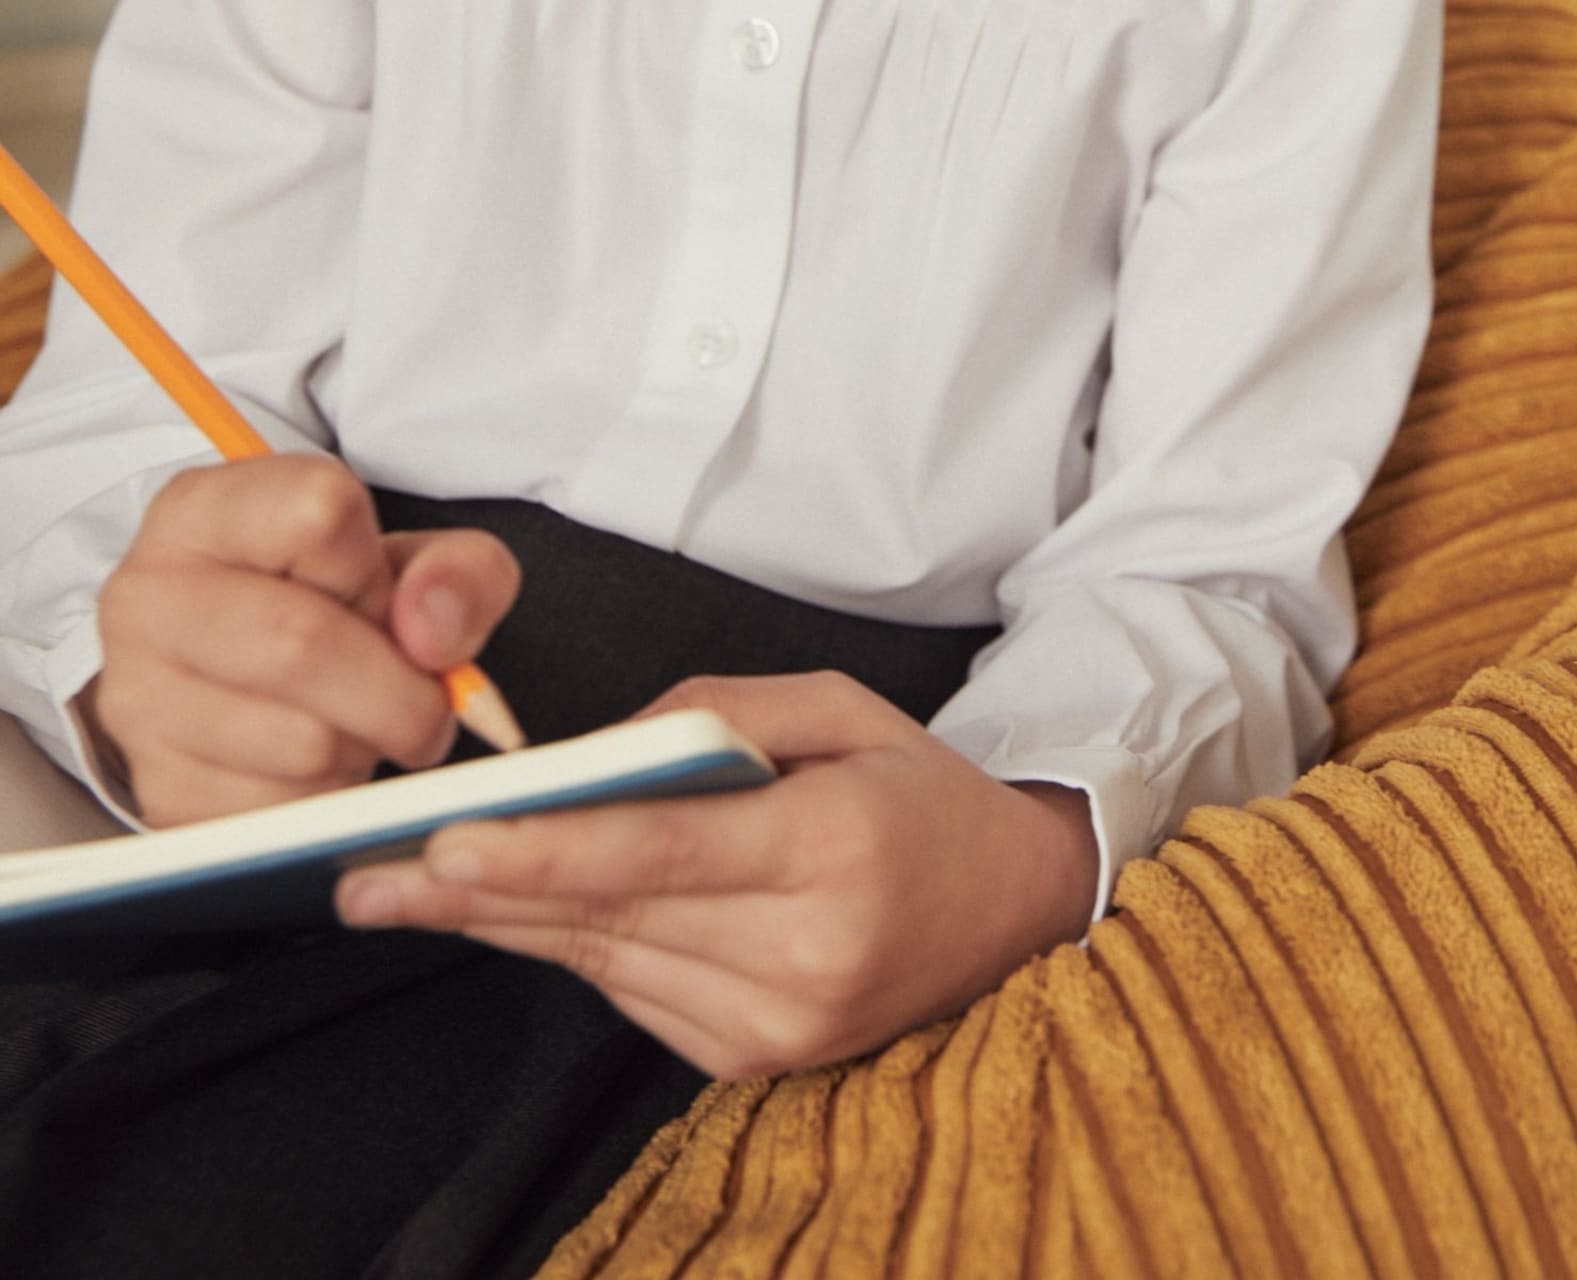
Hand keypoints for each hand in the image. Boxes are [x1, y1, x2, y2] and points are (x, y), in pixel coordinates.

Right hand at [81, 456, 520, 827]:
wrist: (245, 684)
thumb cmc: (327, 606)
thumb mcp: (409, 562)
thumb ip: (456, 572)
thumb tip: (434, 633)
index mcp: (202, 510)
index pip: (319, 513)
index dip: (374, 568)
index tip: (374, 594)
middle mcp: (148, 597)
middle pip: (304, 643)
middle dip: (397, 686)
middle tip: (414, 695)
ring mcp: (139, 700)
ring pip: (302, 742)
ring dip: (365, 745)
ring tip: (354, 720)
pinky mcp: (161, 791)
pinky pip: (282, 813)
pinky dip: (328, 799)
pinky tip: (317, 764)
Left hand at [335, 670, 1099, 1078]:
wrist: (1017, 913)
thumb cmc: (922, 793)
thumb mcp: (842, 707)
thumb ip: (718, 708)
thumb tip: (601, 747)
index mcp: (832, 851)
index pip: (661, 854)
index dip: (547, 851)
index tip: (449, 844)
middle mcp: (803, 955)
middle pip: (610, 918)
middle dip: (481, 893)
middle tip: (367, 875)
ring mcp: (778, 1024)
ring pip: (606, 962)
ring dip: (506, 922)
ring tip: (403, 888)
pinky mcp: (754, 1059)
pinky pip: (633, 992)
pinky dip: (574, 945)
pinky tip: (513, 909)